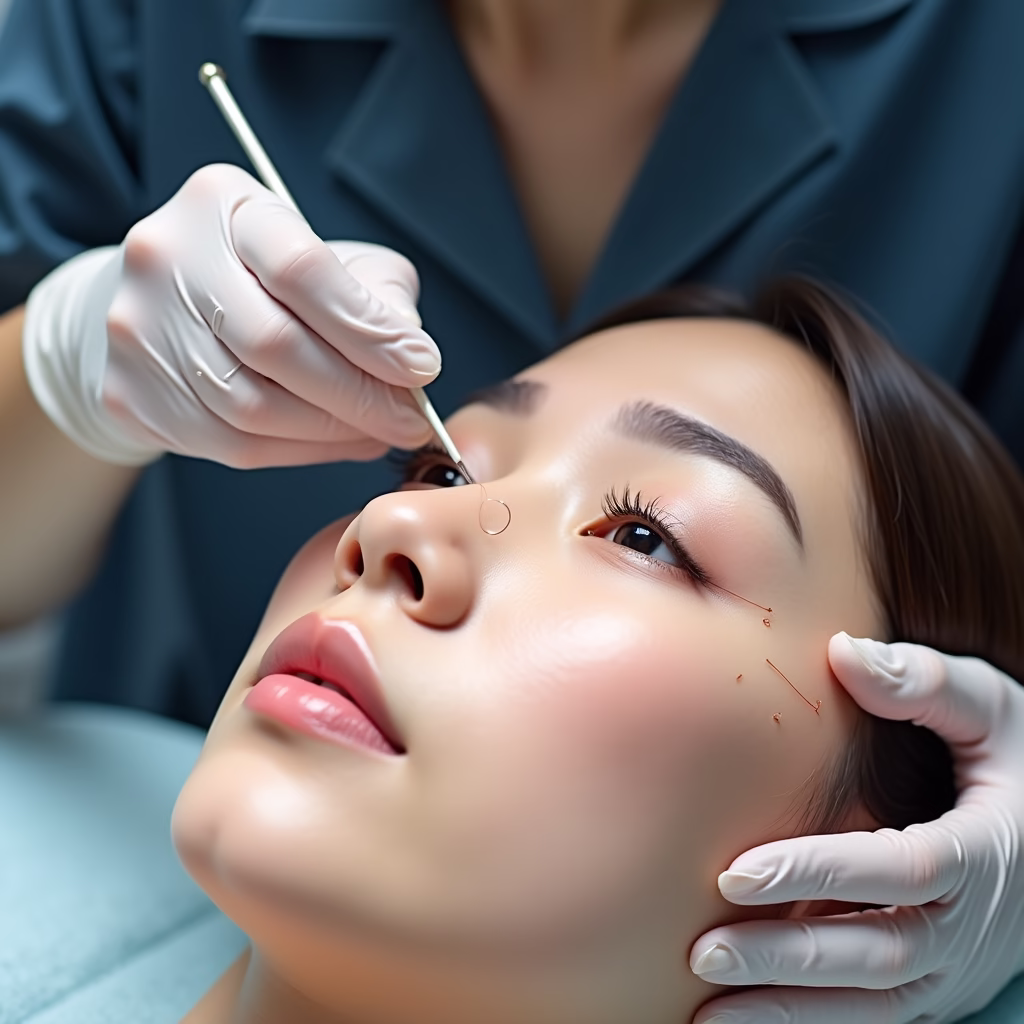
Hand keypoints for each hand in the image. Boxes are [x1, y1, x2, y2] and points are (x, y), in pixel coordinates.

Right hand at [23, 163, 439, 466]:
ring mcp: (137, 329)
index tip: (421, 367)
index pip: (302, 271)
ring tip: (379, 431)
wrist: (160, 304)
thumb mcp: (331, 255)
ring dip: (332, 431)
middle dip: (359, 393)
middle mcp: (166, 258)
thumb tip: (412, 361)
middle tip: (410, 417)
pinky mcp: (129, 393)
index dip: (369, 330)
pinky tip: (336, 441)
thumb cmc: (266, 278)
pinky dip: (300, 451)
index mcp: (223, 204)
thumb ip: (378, 297)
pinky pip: (232, 444)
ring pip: (252, 406)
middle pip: (275, 345)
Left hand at [689, 633, 1023, 1022]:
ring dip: (791, 1009)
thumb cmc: (1017, 763)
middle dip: (790, 958)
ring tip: (709, 1006)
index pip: (901, 870)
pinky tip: (742, 1020)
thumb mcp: (993, 710)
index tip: (736, 873)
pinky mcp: (936, 988)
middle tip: (705, 952)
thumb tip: (842, 652)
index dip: (822, 875)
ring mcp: (955, 968)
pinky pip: (875, 1019)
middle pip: (879, 953)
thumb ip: (925, 684)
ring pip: (873, 1002)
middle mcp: (971, 925)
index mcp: (984, 852)